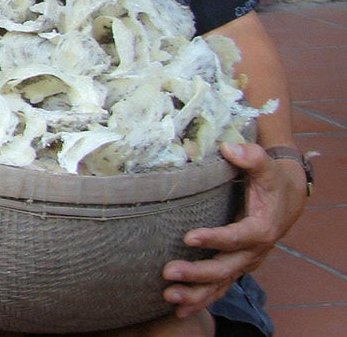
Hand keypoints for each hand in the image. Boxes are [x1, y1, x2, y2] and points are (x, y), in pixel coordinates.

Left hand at [161, 141, 307, 317]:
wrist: (287, 199)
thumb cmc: (272, 181)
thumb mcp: (266, 166)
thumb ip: (252, 157)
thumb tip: (230, 148)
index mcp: (262, 228)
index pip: (239, 237)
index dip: (216, 238)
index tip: (189, 236)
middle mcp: (254, 251)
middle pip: (226, 267)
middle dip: (198, 273)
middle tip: (168, 272)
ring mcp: (244, 262)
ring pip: (221, 284)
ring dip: (196, 293)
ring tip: (169, 297)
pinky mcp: (235, 265)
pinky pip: (219, 288)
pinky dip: (201, 300)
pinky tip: (180, 309)